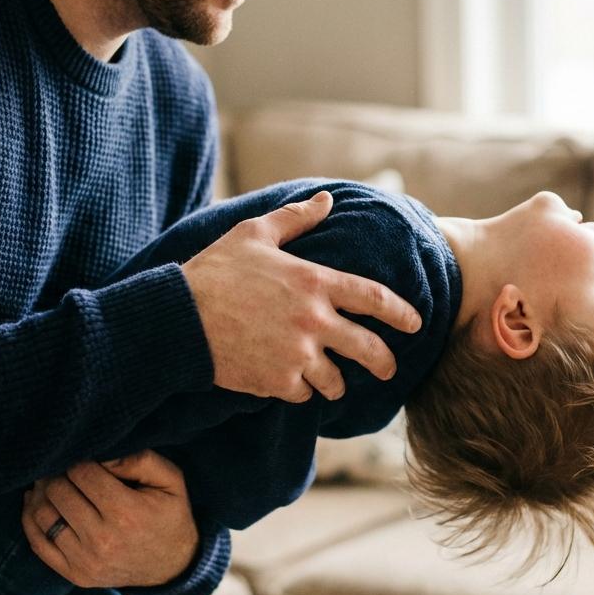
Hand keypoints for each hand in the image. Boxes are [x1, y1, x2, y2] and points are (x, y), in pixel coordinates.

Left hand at [23, 451, 197, 587]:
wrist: (173, 566)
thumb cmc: (169, 514)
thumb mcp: (171, 480)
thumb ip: (141, 459)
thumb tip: (102, 454)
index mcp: (126, 513)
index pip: (82, 473)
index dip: (78, 459)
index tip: (85, 459)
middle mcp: (102, 540)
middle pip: (58, 492)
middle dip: (58, 474)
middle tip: (64, 468)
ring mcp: (85, 561)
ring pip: (42, 516)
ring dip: (41, 493)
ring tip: (51, 482)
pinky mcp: (74, 574)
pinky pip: (38, 542)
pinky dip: (30, 519)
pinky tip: (38, 503)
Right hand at [182, 190, 422, 402]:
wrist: (177, 318)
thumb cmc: (215, 271)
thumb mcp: (254, 234)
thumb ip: (296, 219)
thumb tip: (326, 200)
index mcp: (314, 282)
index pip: (374, 299)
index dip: (402, 313)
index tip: (416, 325)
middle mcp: (313, 321)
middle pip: (369, 350)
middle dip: (384, 363)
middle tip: (388, 369)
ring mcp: (297, 355)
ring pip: (335, 381)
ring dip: (336, 384)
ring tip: (332, 384)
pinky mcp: (277, 382)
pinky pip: (303, 394)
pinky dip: (301, 391)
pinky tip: (290, 383)